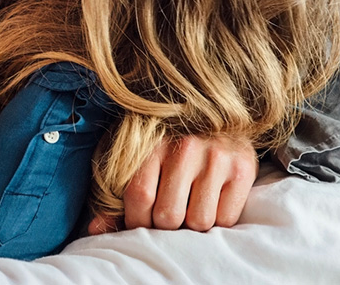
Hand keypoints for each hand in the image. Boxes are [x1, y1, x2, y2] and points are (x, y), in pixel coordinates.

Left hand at [88, 134, 257, 234]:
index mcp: (153, 141)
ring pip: (200, 221)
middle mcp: (186, 147)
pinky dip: (217, 220)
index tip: (138, 222)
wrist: (216, 108)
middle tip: (166, 216)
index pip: (140, 196)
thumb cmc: (167, 137)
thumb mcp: (137, 154)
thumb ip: (117, 192)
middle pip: (169, 215)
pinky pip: (226, 218)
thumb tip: (96, 229)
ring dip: (191, 224)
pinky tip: (210, 202)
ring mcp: (217, 157)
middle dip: (164, 225)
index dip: (135, 221)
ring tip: (188, 207)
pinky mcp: (243, 168)